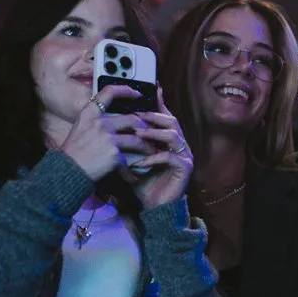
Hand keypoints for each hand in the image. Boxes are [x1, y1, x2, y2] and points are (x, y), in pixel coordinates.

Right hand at [58, 84, 152, 180]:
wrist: (66, 171)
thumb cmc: (72, 153)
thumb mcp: (79, 129)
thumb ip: (94, 122)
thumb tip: (112, 119)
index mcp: (89, 114)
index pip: (109, 92)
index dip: (125, 90)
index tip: (137, 93)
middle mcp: (99, 123)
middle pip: (132, 118)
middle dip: (146, 125)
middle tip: (152, 130)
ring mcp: (108, 137)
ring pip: (137, 139)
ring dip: (147, 147)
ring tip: (152, 152)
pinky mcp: (113, 153)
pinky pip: (129, 161)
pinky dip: (132, 171)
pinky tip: (134, 176)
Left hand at [127, 88, 195, 209]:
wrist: (154, 207)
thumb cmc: (144, 182)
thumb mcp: (133, 158)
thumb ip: (129, 143)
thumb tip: (113, 125)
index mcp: (168, 140)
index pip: (164, 116)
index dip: (159, 102)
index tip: (151, 89)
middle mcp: (179, 145)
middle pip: (171, 121)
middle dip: (154, 116)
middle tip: (137, 114)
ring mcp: (184, 156)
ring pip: (173, 136)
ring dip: (153, 133)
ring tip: (137, 134)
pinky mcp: (185, 169)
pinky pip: (170, 158)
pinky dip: (153, 158)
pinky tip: (139, 163)